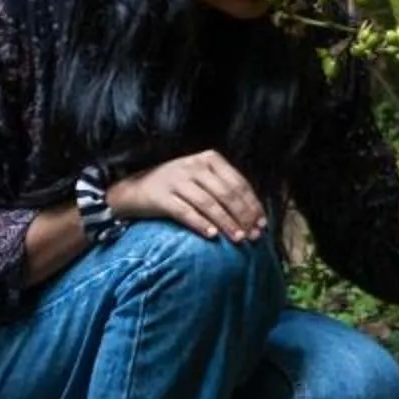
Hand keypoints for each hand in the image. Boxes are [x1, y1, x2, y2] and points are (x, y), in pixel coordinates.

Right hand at [109, 150, 265, 241]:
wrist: (135, 189)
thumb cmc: (177, 186)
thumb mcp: (201, 178)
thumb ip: (224, 189)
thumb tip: (253, 216)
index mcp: (209, 159)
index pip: (238, 182)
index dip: (252, 205)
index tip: (262, 224)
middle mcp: (194, 166)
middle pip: (226, 193)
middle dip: (243, 216)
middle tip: (253, 236)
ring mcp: (177, 180)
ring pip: (209, 203)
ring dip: (226, 223)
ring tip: (238, 238)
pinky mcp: (162, 197)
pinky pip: (186, 212)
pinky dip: (201, 224)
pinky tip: (212, 235)